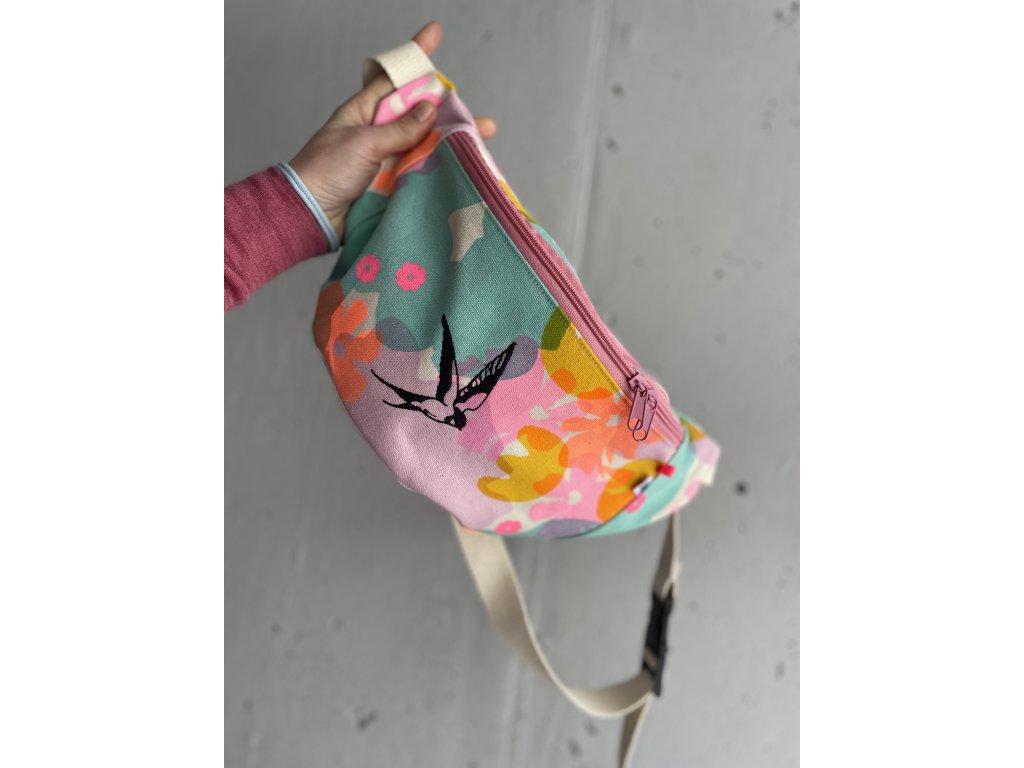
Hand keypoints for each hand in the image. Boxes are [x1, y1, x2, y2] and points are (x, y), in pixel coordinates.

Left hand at [288, 21, 496, 240]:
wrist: (309, 214)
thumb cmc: (325, 171)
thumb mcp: (363, 143)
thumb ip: (399, 129)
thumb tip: (430, 110)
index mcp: (364, 112)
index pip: (395, 78)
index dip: (416, 57)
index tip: (434, 32)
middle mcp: (378, 133)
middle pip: (419, 116)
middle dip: (448, 114)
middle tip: (478, 121)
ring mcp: (386, 160)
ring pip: (424, 146)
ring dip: (450, 145)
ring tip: (479, 145)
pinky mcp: (391, 186)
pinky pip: (419, 173)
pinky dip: (439, 171)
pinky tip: (461, 170)